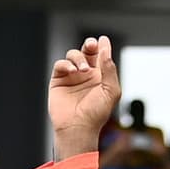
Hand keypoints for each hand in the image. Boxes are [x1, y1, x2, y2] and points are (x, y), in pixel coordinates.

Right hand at [49, 35, 120, 158]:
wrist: (78, 127)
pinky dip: (66, 64)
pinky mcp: (58, 80)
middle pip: (86, 51)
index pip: (101, 56)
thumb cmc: (96, 113)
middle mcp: (86, 75)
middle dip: (89, 45)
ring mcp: (72, 76)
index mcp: (101, 77)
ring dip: (78, 57)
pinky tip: (72, 71)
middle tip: (91, 46)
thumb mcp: (111, 91)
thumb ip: (109, 69)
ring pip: (73, 55)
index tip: (103, 40)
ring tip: (83, 70)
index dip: (102, 47)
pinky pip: (60, 64)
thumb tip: (105, 49)